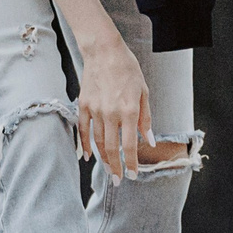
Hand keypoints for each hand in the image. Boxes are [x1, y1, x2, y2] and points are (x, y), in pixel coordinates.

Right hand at [77, 37, 151, 178]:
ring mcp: (95, 110)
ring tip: (109, 171)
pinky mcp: (83, 105)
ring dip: (103, 159)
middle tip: (119, 180)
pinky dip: (85, 145)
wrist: (104, 52)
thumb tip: (149, 140)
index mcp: (129, 111)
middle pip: (112, 148)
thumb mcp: (144, 92)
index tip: (133, 175)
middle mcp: (111, 113)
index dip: (131, 163)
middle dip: (116, 167)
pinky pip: (84, 130)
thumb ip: (146, 119)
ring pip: (98, 142)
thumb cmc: (128, 70)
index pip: (130, 145)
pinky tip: (87, 156)